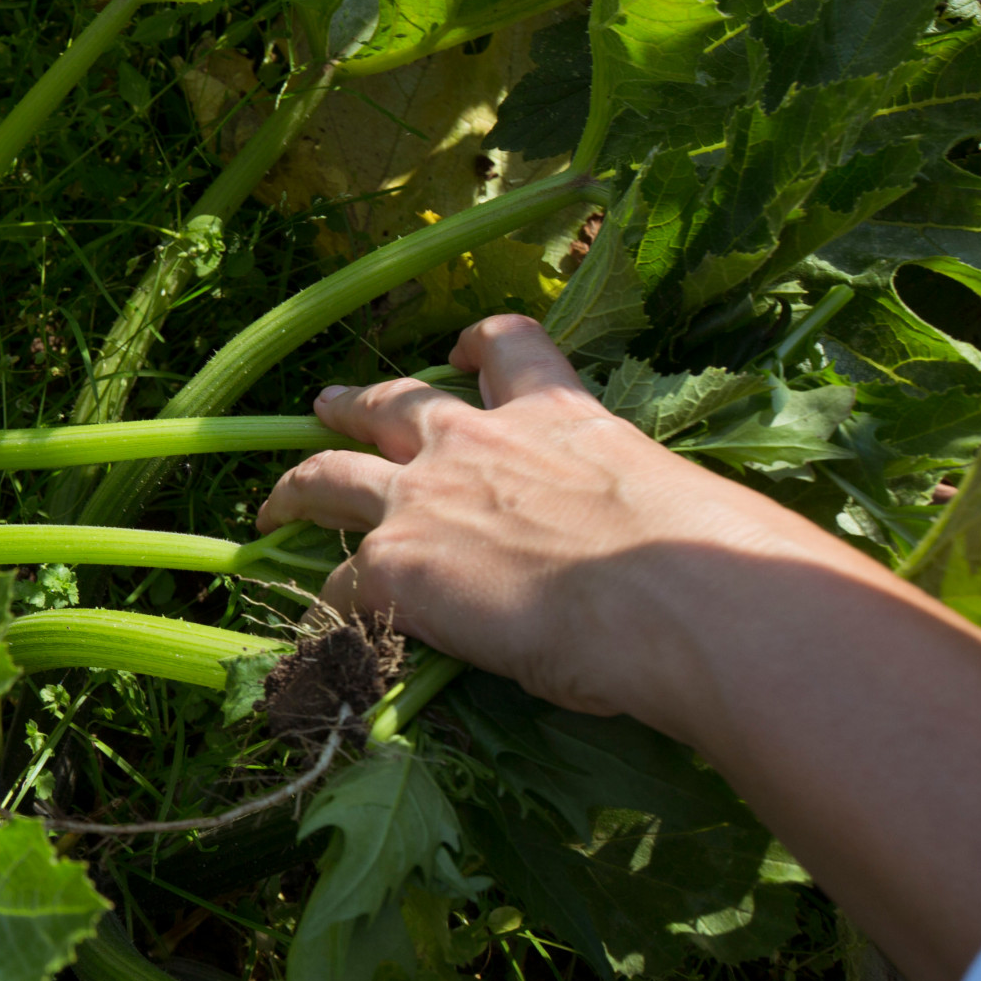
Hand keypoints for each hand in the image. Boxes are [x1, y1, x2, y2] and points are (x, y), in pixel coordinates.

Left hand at [256, 315, 834, 727]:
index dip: (477, 344)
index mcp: (556, 415)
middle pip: (390, 403)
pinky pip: (335, 588)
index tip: (458, 347)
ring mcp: (422, 499)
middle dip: (352, 403)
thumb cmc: (708, 558)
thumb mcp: (665, 504)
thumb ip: (630, 511)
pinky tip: (320, 635)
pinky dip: (324, 611)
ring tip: (272, 500)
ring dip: (295, 485)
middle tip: (325, 404)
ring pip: (328, 474)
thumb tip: (654, 562)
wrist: (680, 597)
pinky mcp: (393, 567)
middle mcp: (475, 441)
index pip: (508, 349)